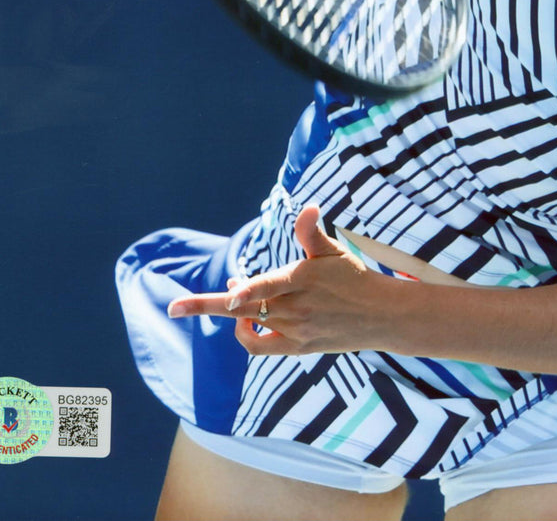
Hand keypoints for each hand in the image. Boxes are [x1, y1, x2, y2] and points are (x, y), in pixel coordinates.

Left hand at [166, 206, 398, 355]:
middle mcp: (297, 307)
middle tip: (176, 306)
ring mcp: (296, 330)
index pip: (269, 286)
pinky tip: (245, 321)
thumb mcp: (335, 252)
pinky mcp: (298, 348)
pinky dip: (245, 335)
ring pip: (250, 323)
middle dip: (209, 305)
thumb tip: (308, 207)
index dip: (247, 290)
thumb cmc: (355, 277)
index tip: (230, 290)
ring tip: (234, 298)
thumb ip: (312, 233)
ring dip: (234, 310)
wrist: (380, 316)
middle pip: (245, 308)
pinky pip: (260, 347)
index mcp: (304, 279)